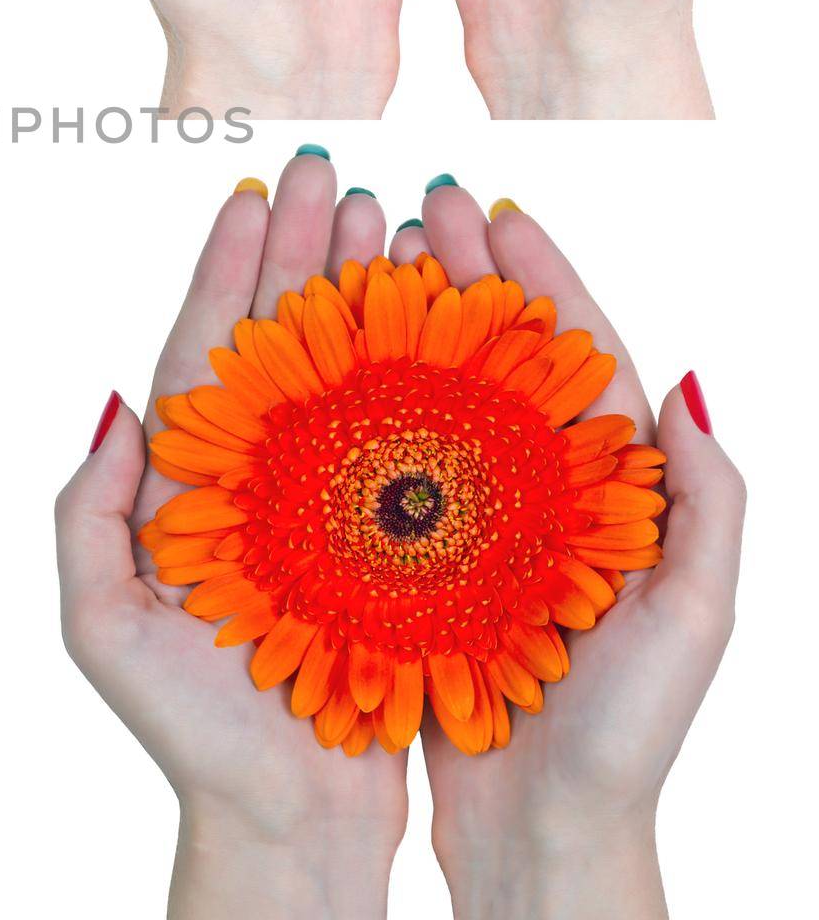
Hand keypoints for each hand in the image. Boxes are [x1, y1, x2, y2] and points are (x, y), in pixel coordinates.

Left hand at [55, 152, 407, 917]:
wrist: (284, 822)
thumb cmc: (187, 730)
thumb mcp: (103, 620)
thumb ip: (92, 509)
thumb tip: (115, 402)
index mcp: (185, 479)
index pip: (204, 346)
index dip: (226, 268)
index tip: (250, 192)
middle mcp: (253, 473)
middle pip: (277, 337)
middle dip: (301, 253)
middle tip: (332, 171)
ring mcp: (319, 497)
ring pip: (341, 369)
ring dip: (359, 289)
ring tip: (387, 214)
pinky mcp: (380, 534)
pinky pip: (399, 432)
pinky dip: (414, 366)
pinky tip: (434, 310)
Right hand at [385, 182, 743, 918]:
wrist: (544, 834)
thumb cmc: (627, 736)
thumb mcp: (694, 620)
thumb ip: (706, 504)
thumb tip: (690, 384)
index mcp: (611, 489)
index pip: (577, 355)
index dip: (542, 280)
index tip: (501, 213)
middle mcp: (539, 488)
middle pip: (500, 355)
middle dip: (466, 276)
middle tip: (420, 206)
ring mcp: (476, 516)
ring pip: (439, 393)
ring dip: (410, 322)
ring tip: (374, 256)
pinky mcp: (419, 555)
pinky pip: (391, 460)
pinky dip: (368, 402)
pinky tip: (335, 360)